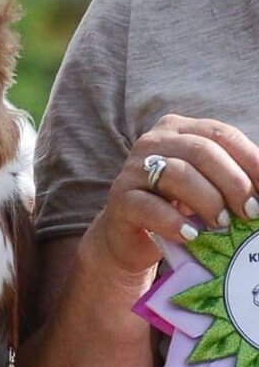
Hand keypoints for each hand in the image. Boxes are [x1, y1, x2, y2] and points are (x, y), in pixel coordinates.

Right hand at [90, 113, 258, 276]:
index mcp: (179, 130)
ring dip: (208, 201)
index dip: (251, 160)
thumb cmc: (181, 207)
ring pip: (176, 173)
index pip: (221, 133)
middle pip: (201, 150)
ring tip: (222, 226)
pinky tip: (191, 235)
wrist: (134, 235)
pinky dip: (174, 222)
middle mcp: (154, 141)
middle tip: (250, 213)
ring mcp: (134, 168)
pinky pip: (149, 205)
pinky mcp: (120, 197)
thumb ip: (236, 182)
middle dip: (234, 183)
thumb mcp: (210, 186)